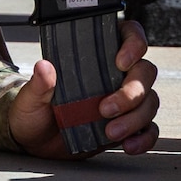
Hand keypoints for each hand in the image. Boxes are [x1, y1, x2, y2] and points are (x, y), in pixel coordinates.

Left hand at [9, 20, 159, 157]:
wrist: (35, 141)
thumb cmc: (35, 110)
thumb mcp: (31, 98)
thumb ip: (39, 84)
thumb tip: (43, 67)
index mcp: (95, 55)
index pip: (127, 35)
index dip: (134, 44)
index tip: (121, 61)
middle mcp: (114, 74)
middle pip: (144, 72)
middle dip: (132, 91)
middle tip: (106, 108)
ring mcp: (124, 100)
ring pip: (149, 101)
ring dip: (135, 118)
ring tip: (110, 132)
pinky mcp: (127, 124)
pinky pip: (148, 128)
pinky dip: (144, 137)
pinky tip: (129, 145)